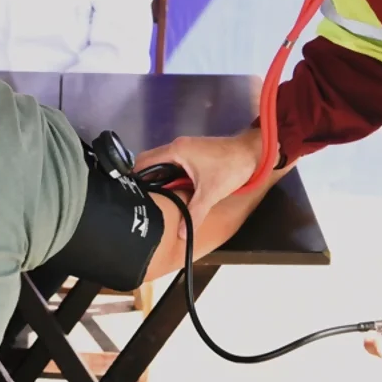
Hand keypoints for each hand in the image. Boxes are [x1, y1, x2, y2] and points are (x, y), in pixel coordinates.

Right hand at [134, 129, 262, 236]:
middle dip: (143, 179)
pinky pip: (173, 163)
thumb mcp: (211, 193)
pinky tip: (170, 191)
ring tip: (151, 199)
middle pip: (151, 161)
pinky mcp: (193, 153)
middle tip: (138, 200)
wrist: (254, 152)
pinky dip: (168, 175)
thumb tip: (181, 235)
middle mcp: (177, 146)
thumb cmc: (230, 168)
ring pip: (163, 163)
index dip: (133, 176)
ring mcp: (186, 148)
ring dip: (157, 178)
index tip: (128, 193)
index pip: (144, 161)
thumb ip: (194, 214)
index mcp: (176, 151)